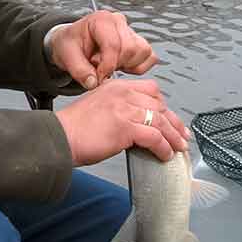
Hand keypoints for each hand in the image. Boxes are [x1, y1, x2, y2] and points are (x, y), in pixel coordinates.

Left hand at [48, 11, 157, 89]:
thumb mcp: (66, 56)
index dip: (107, 66)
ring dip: (128, 65)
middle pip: (130, 48)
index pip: (113, 44)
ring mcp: (130, 30)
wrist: (74, 42)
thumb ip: (79, 70)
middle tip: (100, 69)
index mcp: (101, 20)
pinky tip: (121, 66)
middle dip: (116, 65)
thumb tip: (93, 83)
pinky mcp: (138, 42)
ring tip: (110, 65)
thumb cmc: (71, 44)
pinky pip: (150, 57)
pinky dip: (138, 67)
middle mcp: (118, 21)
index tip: (98, 76)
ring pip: (143, 52)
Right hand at [55, 79, 189, 164]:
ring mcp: (125, 109)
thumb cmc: (75, 128)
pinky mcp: (126, 127)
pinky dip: (164, 148)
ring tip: (179, 148)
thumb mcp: (99, 107)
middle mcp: (123, 93)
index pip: (151, 90)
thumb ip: (119, 109)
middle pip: (160, 106)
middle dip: (174, 123)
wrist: (60, 137)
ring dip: (173, 138)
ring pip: (161, 122)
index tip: (170, 119)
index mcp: (116, 86)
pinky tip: (165, 155)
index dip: (164, 106)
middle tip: (182, 136)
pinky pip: (155, 138)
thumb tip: (138, 125)